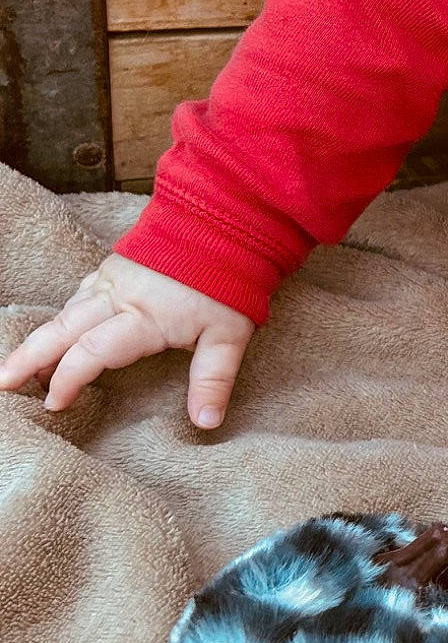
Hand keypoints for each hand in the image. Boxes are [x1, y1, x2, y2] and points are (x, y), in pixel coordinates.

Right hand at [0, 254, 254, 427]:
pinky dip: (63, 315)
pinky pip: (79, 294)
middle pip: (62, 330)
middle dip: (29, 358)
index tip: (54, 404)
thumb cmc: (229, 280)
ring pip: (67, 310)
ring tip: (25, 367)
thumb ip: (213, 379)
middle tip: (3, 383)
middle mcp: (117, 297)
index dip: (67, 379)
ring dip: (44, 338)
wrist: (224, 220)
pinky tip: (60, 329)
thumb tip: (206, 423)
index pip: (91, 353)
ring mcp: (112, 278)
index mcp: (142, 318)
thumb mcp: (229, 334)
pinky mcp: (115, 266)